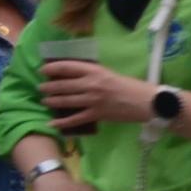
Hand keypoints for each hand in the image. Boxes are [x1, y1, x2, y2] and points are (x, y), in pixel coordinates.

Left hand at [39, 61, 156, 129]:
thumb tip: (78, 77)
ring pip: (66, 100)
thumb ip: (95, 75)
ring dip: (52, 101)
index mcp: (96, 71)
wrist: (148, 102)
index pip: (67, 67)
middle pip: (63, 85)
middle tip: (42, 88)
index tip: (44, 70)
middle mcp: (91, 84)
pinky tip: (53, 123)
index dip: (52, 68)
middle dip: (49, 87)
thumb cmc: (133, 87)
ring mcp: (93, 100)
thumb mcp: (111, 74)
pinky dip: (62, 121)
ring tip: (45, 101)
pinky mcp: (97, 114)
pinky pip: (75, 118)